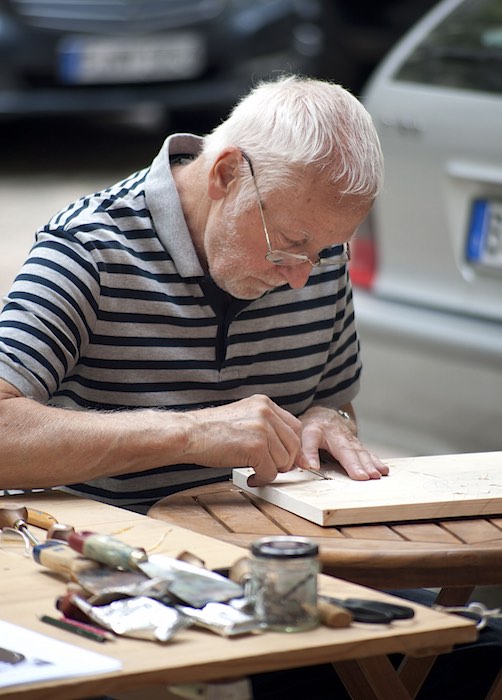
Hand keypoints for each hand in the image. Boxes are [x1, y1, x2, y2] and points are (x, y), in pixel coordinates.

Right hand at [184, 395, 302, 486]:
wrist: (188, 434)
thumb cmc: (210, 431)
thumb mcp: (243, 419)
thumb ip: (266, 428)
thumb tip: (288, 450)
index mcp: (264, 403)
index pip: (294, 426)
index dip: (293, 446)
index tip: (288, 459)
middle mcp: (266, 412)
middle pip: (294, 444)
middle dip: (285, 461)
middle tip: (270, 469)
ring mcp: (263, 429)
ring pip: (284, 460)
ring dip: (271, 471)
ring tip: (256, 472)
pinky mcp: (256, 447)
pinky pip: (270, 472)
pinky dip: (262, 479)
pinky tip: (251, 477)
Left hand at [297, 405, 388, 479]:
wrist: (324, 416)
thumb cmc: (310, 428)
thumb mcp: (299, 435)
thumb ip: (301, 450)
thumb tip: (305, 465)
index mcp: (315, 430)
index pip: (311, 441)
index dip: (311, 453)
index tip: (312, 466)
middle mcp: (335, 433)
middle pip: (344, 448)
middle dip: (354, 463)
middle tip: (362, 476)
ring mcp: (349, 438)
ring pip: (359, 451)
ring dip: (368, 464)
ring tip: (375, 475)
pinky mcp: (357, 445)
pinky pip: (367, 453)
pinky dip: (376, 462)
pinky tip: (383, 470)